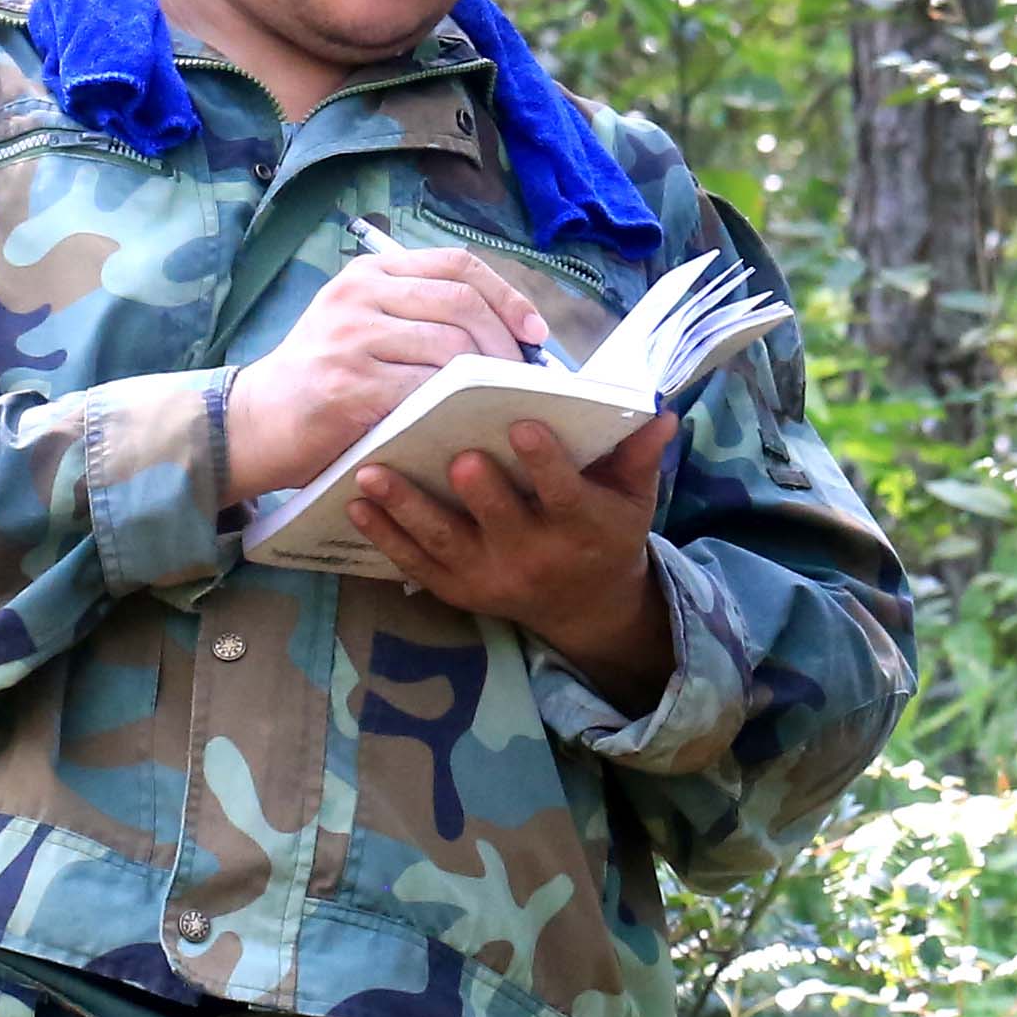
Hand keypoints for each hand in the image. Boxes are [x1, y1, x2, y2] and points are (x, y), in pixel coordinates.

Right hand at [227, 244, 561, 501]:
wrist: (254, 423)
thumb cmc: (324, 380)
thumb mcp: (362, 324)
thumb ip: (420, 314)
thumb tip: (509, 330)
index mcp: (369, 273)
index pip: (457, 264)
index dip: (507, 296)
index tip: (534, 331)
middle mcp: (359, 294)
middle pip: (462, 303)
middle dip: (505, 342)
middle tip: (523, 376)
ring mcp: (352, 338)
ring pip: (451, 347)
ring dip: (488, 377)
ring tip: (501, 400)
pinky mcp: (350, 385)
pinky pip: (427, 389)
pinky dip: (457, 405)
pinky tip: (468, 419)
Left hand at [345, 412, 683, 704]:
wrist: (586, 606)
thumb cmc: (608, 533)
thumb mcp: (634, 498)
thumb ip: (639, 455)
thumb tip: (659, 410)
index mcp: (581, 527)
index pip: (563, 494)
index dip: (545, 464)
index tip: (525, 427)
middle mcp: (534, 557)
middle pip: (500, 522)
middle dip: (479, 492)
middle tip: (456, 456)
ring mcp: (489, 577)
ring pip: (444, 542)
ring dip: (406, 508)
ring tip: (372, 474)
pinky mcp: (457, 590)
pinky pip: (415, 564)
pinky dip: (385, 536)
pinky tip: (357, 505)